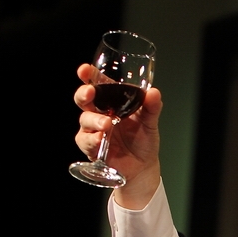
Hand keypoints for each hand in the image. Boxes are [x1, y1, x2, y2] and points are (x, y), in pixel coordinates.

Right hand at [74, 65, 162, 207]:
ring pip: (84, 120)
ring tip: (106, 124)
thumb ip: (152, 107)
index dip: (89, 75)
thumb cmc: (143, 141)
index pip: (97, 84)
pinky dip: (92, 139)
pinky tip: (101, 138)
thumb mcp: (150, 123)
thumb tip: (154, 93)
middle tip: (90, 92)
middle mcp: (100, 113)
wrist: (143, 167)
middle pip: (83, 99)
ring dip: (93, 120)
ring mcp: (93, 130)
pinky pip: (85, 140)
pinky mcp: (91, 147)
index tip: (85, 69)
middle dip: (84, 94)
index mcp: (112, 102)